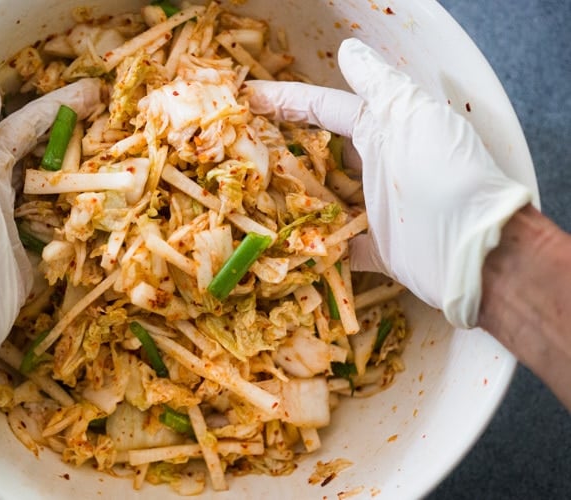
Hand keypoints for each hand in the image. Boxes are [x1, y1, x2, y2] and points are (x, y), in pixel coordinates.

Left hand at [0, 78, 103, 400]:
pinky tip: (104, 201)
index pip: (19, 125)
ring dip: (81, 169)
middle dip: (71, 132)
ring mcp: (12, 221)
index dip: (54, 106)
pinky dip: (80, 210)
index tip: (91, 94)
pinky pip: (59, 222)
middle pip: (38, 151)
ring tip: (114, 156)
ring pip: (52, 185)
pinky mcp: (29, 251)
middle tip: (108, 117)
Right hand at [247, 38, 531, 327]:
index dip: (285, 102)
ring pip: (325, 200)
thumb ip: (378, 84)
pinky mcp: (379, 250)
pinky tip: (286, 248)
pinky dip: (318, 249)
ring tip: (250, 199)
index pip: (323, 109)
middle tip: (238, 153)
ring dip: (293, 199)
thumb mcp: (412, 115)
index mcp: (381, 130)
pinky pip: (340, 248)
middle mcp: (376, 166)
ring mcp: (376, 209)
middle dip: (282, 150)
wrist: (479, 249)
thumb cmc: (445, 173)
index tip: (247, 99)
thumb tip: (348, 51)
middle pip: (320, 154)